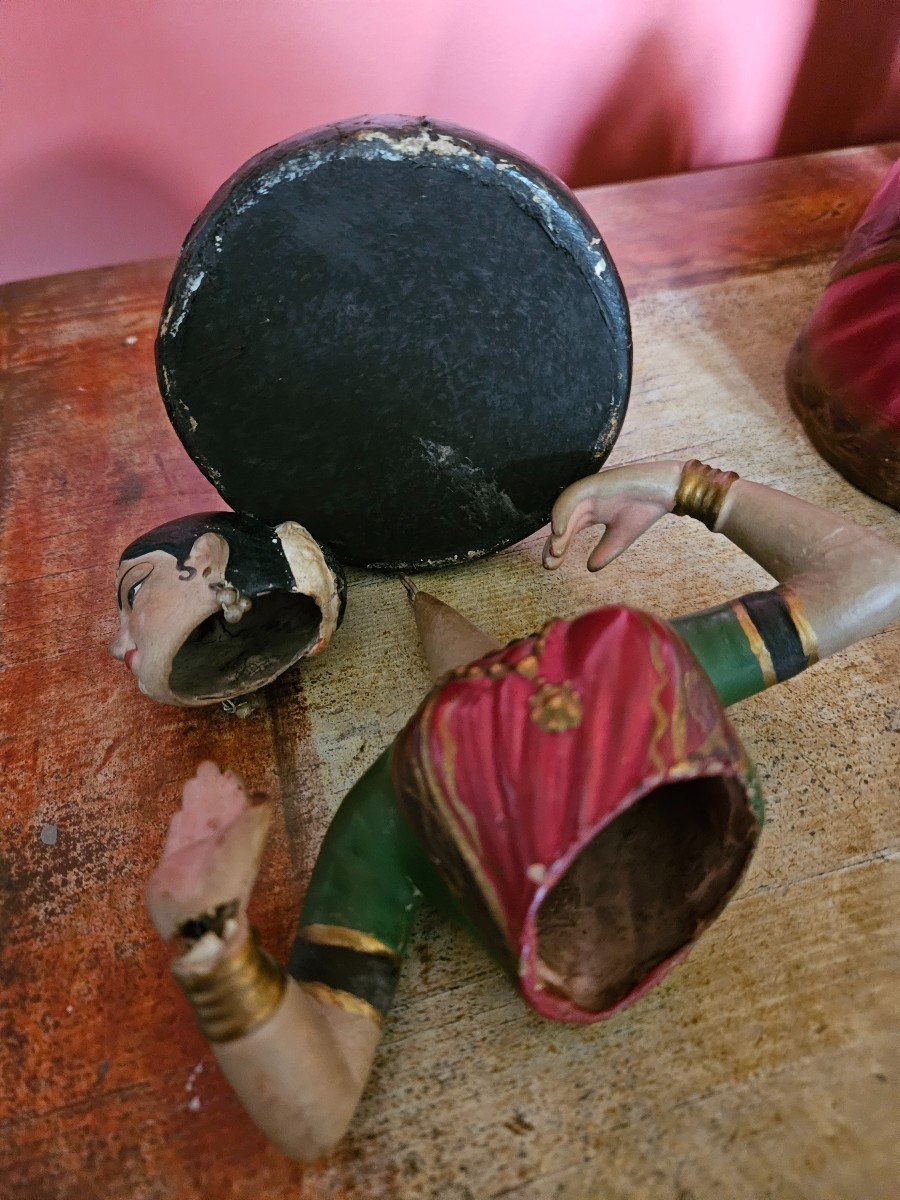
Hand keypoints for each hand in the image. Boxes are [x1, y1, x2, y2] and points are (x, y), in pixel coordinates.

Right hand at [145, 761, 272, 942]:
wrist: (200, 916)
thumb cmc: (227, 876)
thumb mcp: (248, 841)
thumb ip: (255, 816)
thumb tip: (263, 795)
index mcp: (238, 840)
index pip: (235, 809)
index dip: (232, 791)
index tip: (229, 772)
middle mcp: (217, 847)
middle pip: (214, 811)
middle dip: (211, 789)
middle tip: (206, 765)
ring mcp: (194, 857)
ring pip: (195, 821)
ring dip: (194, 801)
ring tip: (193, 780)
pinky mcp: (171, 866)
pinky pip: (176, 840)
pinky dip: (179, 824)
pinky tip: (180, 813)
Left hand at [542, 462, 682, 572]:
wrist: (666, 490)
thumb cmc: (644, 509)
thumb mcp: (620, 538)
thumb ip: (604, 551)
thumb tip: (589, 568)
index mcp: (591, 514)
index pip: (567, 532)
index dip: (558, 548)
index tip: (551, 566)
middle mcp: (586, 502)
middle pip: (562, 523)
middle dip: (554, 544)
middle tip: (549, 564)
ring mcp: (590, 491)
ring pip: (564, 511)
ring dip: (558, 531)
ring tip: (555, 551)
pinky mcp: (595, 482)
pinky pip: (572, 496)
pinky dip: (563, 512)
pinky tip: (558, 530)